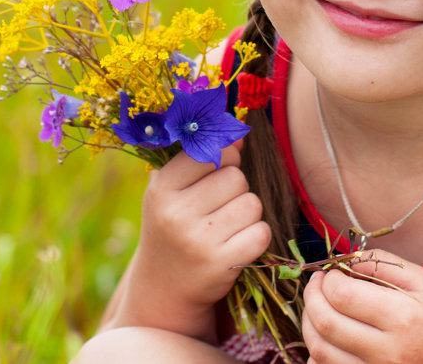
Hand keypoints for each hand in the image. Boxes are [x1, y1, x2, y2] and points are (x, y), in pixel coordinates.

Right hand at [124, 141, 271, 337]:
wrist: (164, 286)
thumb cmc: (173, 226)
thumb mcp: (171, 190)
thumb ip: (199, 159)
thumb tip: (239, 137)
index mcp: (161, 189)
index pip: (210, 153)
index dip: (223, 159)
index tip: (215, 173)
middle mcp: (176, 214)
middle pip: (236, 177)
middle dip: (236, 188)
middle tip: (220, 206)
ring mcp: (199, 241)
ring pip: (252, 203)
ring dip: (248, 212)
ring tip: (227, 225)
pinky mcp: (222, 265)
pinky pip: (261, 232)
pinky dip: (256, 236)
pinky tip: (237, 243)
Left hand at [302, 255, 422, 363]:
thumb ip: (382, 264)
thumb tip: (344, 261)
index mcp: (402, 318)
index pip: (342, 295)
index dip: (328, 279)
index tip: (331, 272)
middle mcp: (388, 352)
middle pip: (325, 323)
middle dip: (311, 297)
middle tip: (317, 283)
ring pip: (320, 351)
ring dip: (309, 323)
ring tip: (318, 305)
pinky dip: (318, 353)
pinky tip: (328, 335)